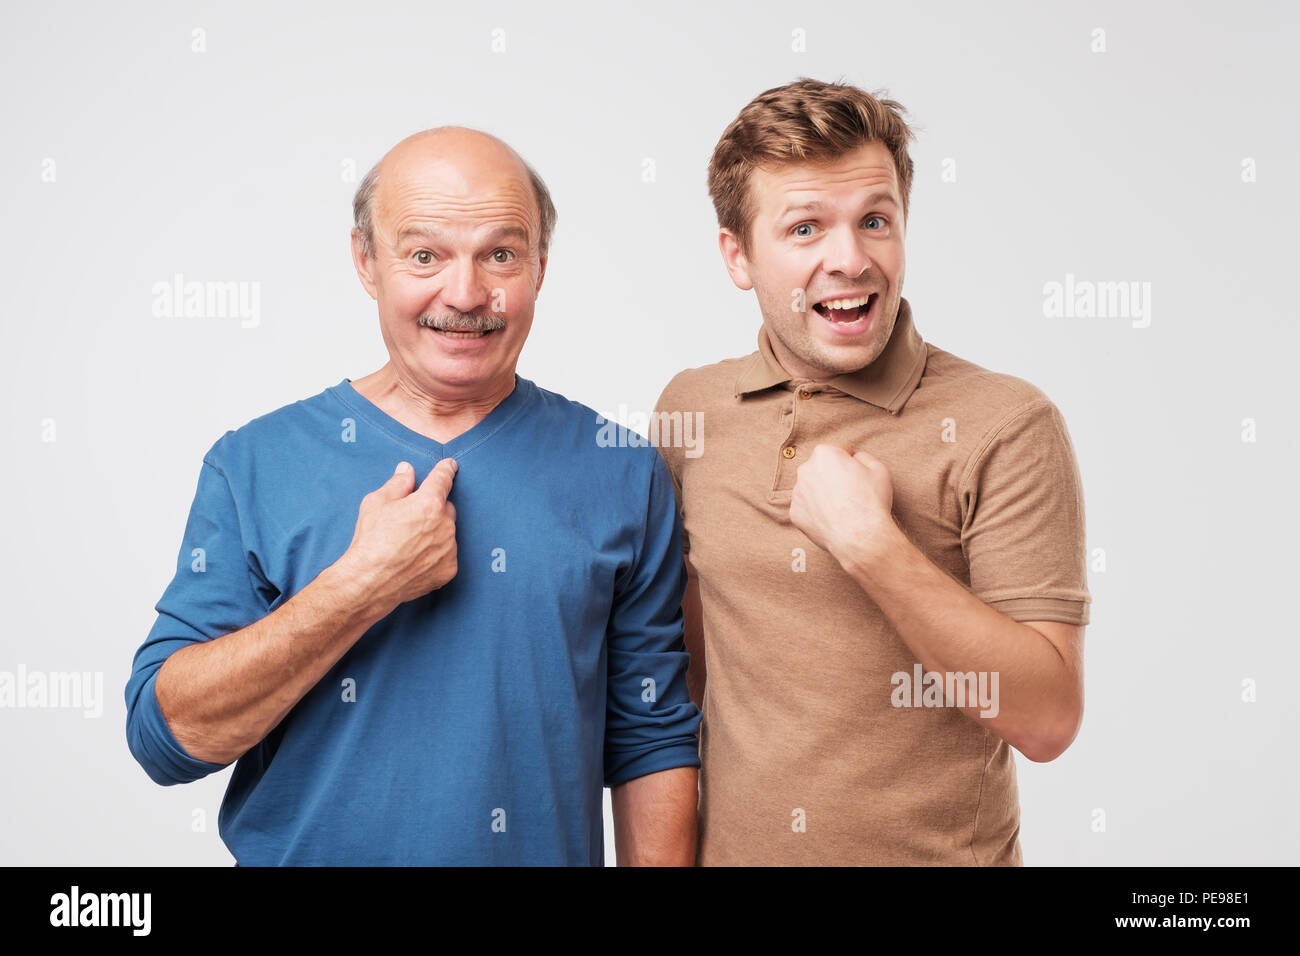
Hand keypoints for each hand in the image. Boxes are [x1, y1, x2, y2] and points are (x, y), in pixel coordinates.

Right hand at [339, 459, 458, 615]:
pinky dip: (436, 554)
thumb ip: (397, 484)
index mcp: (429, 503)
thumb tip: (407, 470)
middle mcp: (445, 525)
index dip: (446, 470)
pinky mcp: (449, 569)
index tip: (450, 466)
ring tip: (409, 544)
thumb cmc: (370, 540)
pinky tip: (416, 559)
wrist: (369, 581)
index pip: (443, 479)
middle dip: (433, 508)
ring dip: (436, 532)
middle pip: (446, 507)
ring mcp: (449, 548)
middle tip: (412, 519)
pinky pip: (447, 554)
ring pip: (448, 532)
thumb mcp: (376, 503)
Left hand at [789, 445, 896, 565]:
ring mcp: (797, 493)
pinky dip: (816, 512)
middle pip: (821, 469)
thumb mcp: (878, 468)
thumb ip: (863, 457)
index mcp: (824, 454)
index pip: (838, 451)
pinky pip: (807, 508)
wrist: (860, 535)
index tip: (857, 473)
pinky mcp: (795, 513)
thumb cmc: (870, 500)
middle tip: (850, 491)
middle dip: (833, 476)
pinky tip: (832, 518)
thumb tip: (854, 459)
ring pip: (812, 488)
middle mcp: (805, 470)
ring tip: (842, 507)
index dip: (850, 461)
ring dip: (823, 493)